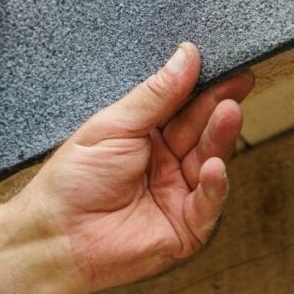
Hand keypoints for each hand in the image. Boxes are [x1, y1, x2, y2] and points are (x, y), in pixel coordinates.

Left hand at [22, 42, 253, 292]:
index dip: (205, 87)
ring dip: (221, 138)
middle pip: (201, 130)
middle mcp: (168, 163)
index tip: (228, 66)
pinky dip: (215, 185)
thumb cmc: (73, 181)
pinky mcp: (187, 228)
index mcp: (148, 135)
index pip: (184, 106)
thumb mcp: (113, 126)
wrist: (55, 237)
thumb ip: (155, 95)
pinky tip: (214, 166)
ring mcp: (179, 194)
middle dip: (219, 107)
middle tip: (237, 84)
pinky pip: (208, 204)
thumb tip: (185, 55)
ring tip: (229, 113)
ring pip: (209, 161)